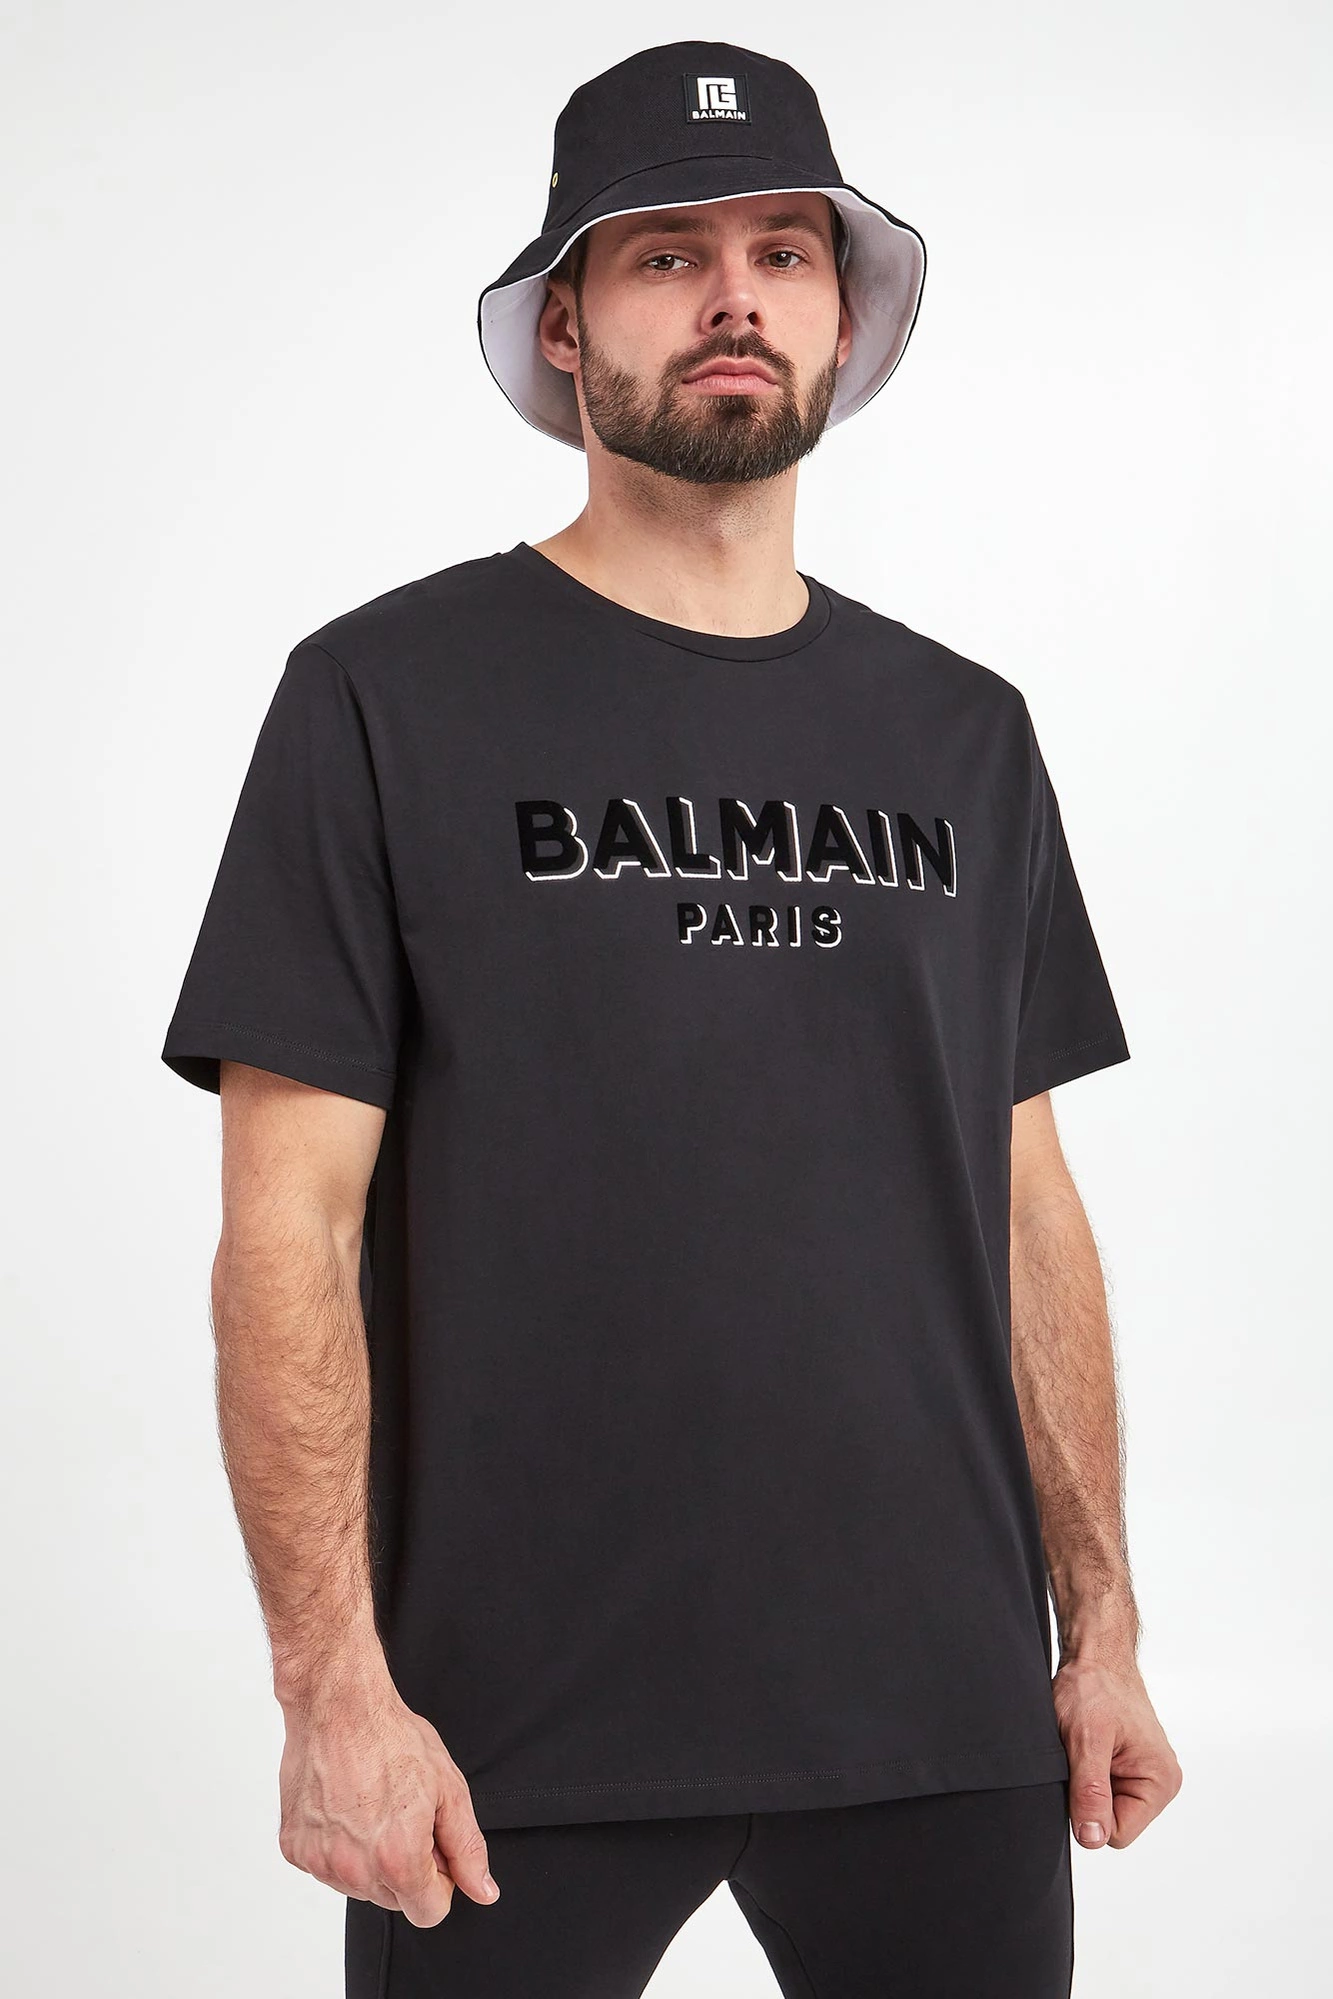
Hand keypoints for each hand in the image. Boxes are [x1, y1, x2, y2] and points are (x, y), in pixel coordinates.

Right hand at [276, 1678, 499, 1925]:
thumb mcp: (449, 1789)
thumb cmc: (391, 1738)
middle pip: (395, 1900)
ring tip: (373, 1806)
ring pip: (359, 1886)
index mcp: (398, 1860)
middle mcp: (355, 1870)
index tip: (433, 1846)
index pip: (429, 1913)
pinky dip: (338, 1846)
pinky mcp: (294, 1848)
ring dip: (371, 1859)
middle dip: (407, 1867)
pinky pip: (326, 1866)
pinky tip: (345, 1807)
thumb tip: (483, 1891)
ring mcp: (320, 1861)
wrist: (338, 1706)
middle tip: (403, 1815)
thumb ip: (467, 1848)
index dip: (439, 1879)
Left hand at [1051, 1655, 1182, 1849]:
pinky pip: (1099, 1787)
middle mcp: (1159, 1783)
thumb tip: (1093, 1838)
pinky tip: (1087, 1744)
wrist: (1094, 1654)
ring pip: (1101, 1805)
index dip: (1089, 1809)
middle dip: (1087, 1793)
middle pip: (1110, 1822)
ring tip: (1085, 1746)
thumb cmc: (1094, 1687)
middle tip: (1082, 1753)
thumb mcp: (1085, 1741)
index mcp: (1160, 1782)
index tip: (1082, 1771)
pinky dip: (1085, 1770)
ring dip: (1085, 1780)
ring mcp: (1143, 1774)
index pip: (1117, 1834)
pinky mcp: (1127, 1766)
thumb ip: (1090, 1792)